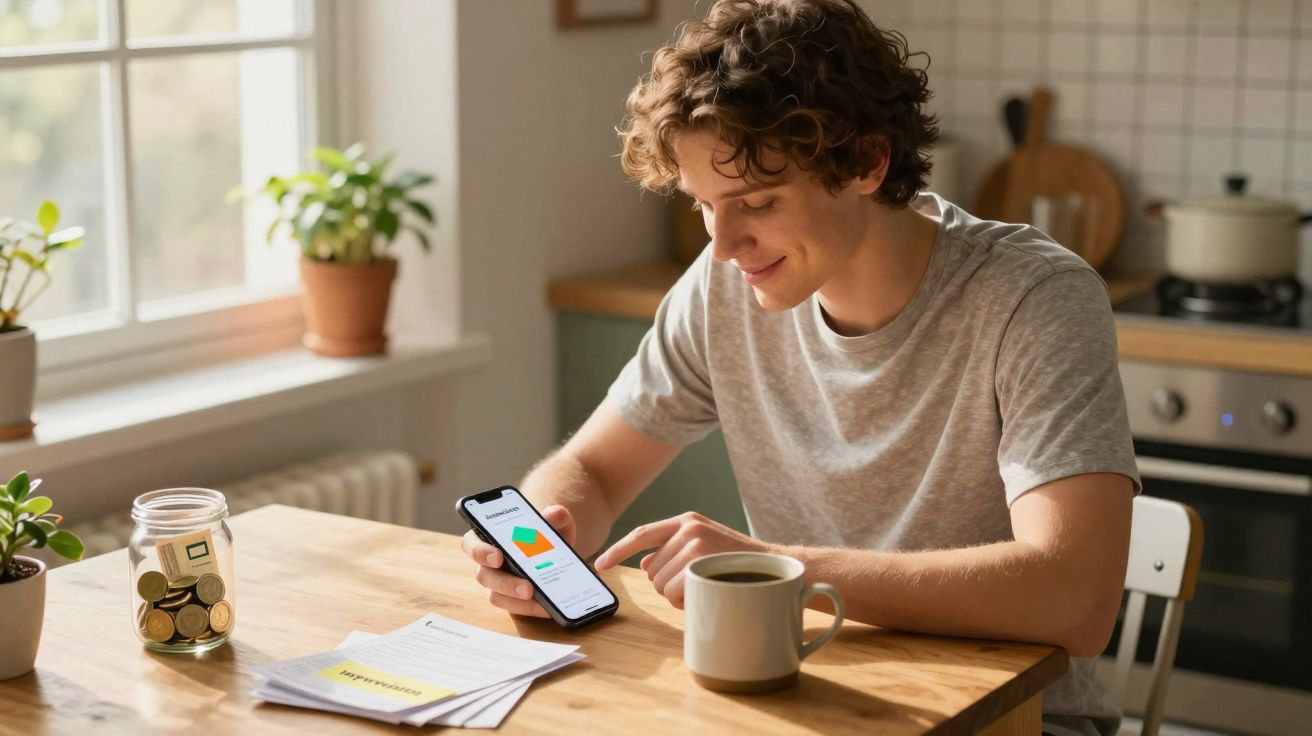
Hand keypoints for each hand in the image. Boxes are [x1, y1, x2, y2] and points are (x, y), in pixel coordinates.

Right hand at [460, 504, 576, 618]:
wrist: (557, 554)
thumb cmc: (545, 535)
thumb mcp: (554, 522)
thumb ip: (555, 515)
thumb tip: (556, 514)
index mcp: (488, 537)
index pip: (471, 543)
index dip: (479, 551)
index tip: (498, 556)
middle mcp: (486, 563)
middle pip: (483, 575)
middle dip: (504, 582)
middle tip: (527, 587)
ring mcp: (496, 583)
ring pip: (496, 595)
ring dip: (516, 599)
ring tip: (538, 598)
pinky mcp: (510, 600)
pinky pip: (513, 607)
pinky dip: (530, 608)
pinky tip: (547, 607)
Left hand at [594, 512, 772, 609]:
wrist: (778, 569)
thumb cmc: (740, 564)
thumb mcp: (704, 548)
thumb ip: (674, 551)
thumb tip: (646, 562)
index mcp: (686, 521)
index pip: (641, 534)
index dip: (618, 551)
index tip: (601, 564)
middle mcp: (687, 528)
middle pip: (652, 569)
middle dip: (669, 585)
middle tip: (699, 584)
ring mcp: (694, 543)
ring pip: (661, 584)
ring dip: (679, 595)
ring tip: (708, 586)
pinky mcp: (700, 562)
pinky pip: (673, 592)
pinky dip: (686, 601)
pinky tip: (708, 593)